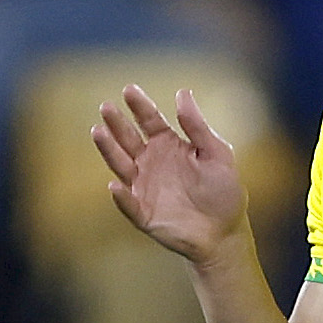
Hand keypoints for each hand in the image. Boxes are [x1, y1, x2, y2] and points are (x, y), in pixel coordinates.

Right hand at [92, 84, 246, 265]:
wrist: (224, 232)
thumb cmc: (223, 191)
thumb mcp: (216, 154)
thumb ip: (197, 127)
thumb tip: (182, 93)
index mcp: (168, 145)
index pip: (149, 120)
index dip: (139, 106)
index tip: (129, 90)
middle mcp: (151, 163)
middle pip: (129, 139)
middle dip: (117, 124)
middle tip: (106, 107)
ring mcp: (144, 188)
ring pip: (122, 166)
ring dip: (109, 150)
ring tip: (98, 132)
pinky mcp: (143, 214)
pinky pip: (129, 204)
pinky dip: (121, 197)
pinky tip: (115, 185)